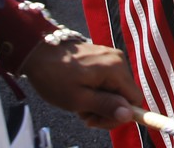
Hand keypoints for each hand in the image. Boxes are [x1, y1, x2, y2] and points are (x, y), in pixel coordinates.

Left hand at [21, 38, 141, 129]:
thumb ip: (106, 106)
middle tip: (84, 116)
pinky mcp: (102, 58)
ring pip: (115, 90)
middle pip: (125, 96)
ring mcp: (110, 57)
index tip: (97, 121)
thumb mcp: (78, 99)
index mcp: (116, 69)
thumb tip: (129, 115)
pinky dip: (96, 91)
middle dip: (106, 110)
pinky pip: (107, 81)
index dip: (120, 115)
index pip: (135, 100)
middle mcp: (118, 60)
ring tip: (78, 104)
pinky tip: (79, 93)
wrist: (37, 52)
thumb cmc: (55, 77)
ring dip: (99, 102)